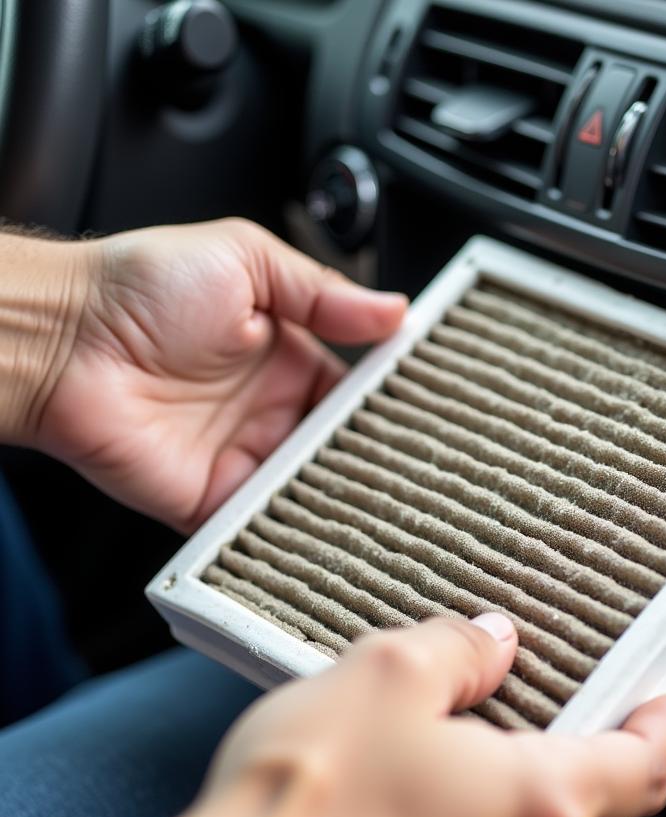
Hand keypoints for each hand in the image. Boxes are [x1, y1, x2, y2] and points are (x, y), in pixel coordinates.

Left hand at [28, 218, 405, 530]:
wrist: (63, 339)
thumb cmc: (140, 287)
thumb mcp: (245, 258)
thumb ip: (323, 290)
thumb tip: (393, 310)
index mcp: (284, 357)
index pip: (354, 390)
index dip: (389, 401)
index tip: (425, 409)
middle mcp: (269, 413)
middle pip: (341, 447)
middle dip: (376, 458)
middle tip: (419, 466)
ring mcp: (244, 459)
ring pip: (314, 490)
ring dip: (346, 496)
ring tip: (392, 503)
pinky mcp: (214, 501)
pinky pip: (266, 525)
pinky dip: (297, 532)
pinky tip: (334, 530)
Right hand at [200, 613, 665, 816]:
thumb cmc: (303, 807)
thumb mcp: (387, 675)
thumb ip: (458, 649)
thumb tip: (492, 642)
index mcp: (539, 804)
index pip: (646, 768)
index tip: (665, 701)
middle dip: (613, 763)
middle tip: (594, 718)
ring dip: (552, 804)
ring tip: (509, 753)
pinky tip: (445, 810)